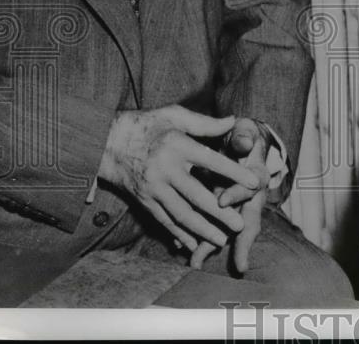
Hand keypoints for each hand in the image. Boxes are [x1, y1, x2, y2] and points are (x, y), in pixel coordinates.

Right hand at [97, 105, 259, 250]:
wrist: (105, 142)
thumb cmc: (146, 125)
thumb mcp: (173, 114)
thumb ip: (204, 122)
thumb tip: (234, 121)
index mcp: (176, 146)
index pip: (211, 161)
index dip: (233, 172)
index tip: (253, 183)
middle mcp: (165, 169)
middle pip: (196, 195)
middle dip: (220, 212)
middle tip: (241, 225)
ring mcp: (153, 188)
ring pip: (181, 214)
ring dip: (202, 229)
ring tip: (222, 240)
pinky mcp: (144, 201)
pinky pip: (164, 221)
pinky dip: (179, 234)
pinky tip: (193, 244)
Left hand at [189, 118, 278, 272]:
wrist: (238, 144)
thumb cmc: (240, 137)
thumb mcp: (243, 132)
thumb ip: (244, 136)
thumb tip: (244, 143)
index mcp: (256, 177)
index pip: (249, 188)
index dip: (236, 194)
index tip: (221, 200)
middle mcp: (249, 197)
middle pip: (247, 222)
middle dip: (241, 243)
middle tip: (239, 264)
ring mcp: (234, 207)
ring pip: (226, 230)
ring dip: (212, 246)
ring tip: (196, 262)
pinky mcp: (219, 210)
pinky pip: (210, 227)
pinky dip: (196, 238)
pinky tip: (181, 248)